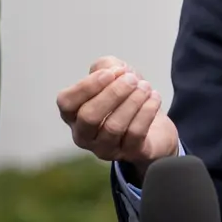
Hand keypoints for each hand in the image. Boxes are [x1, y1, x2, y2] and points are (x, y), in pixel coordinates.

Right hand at [55, 55, 179, 176]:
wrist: (154, 128)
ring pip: (113, 127)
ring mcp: (106, 149)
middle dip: (113, 94)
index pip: (67, 102)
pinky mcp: (130, 154)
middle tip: (132, 79)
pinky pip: (135, 134)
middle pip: (89, 117)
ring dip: (132, 101)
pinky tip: (154, 98)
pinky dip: (147, 112)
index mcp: (74, 115)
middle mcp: (85, 136)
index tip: (111, 73)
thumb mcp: (114, 75)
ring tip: (146, 87)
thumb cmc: (126, 99)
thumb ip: (106, 66)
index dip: (87, 86)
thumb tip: (112, 71)